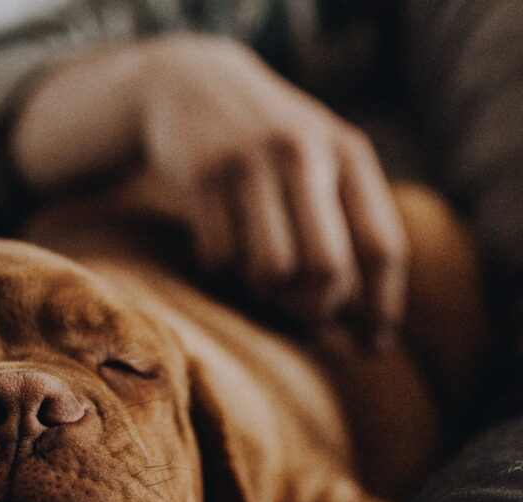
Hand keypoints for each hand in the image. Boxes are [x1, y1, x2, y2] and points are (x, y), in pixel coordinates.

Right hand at [12, 35, 408, 344]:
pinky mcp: (201, 176)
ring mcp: (250, 163)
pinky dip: (223, 274)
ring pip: (271, 270)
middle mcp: (304, 154)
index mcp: (348, 154)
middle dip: (317, 311)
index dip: (380, 306)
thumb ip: (348, 222)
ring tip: (262, 288)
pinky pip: (219, 257)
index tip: (372, 345)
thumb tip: (371, 324)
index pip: (381, 248)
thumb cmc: (266, 145)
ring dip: (265, 296)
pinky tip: (223, 258)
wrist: (191, 85)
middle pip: (327, 269)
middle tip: (306, 322)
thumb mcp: (318, 160)